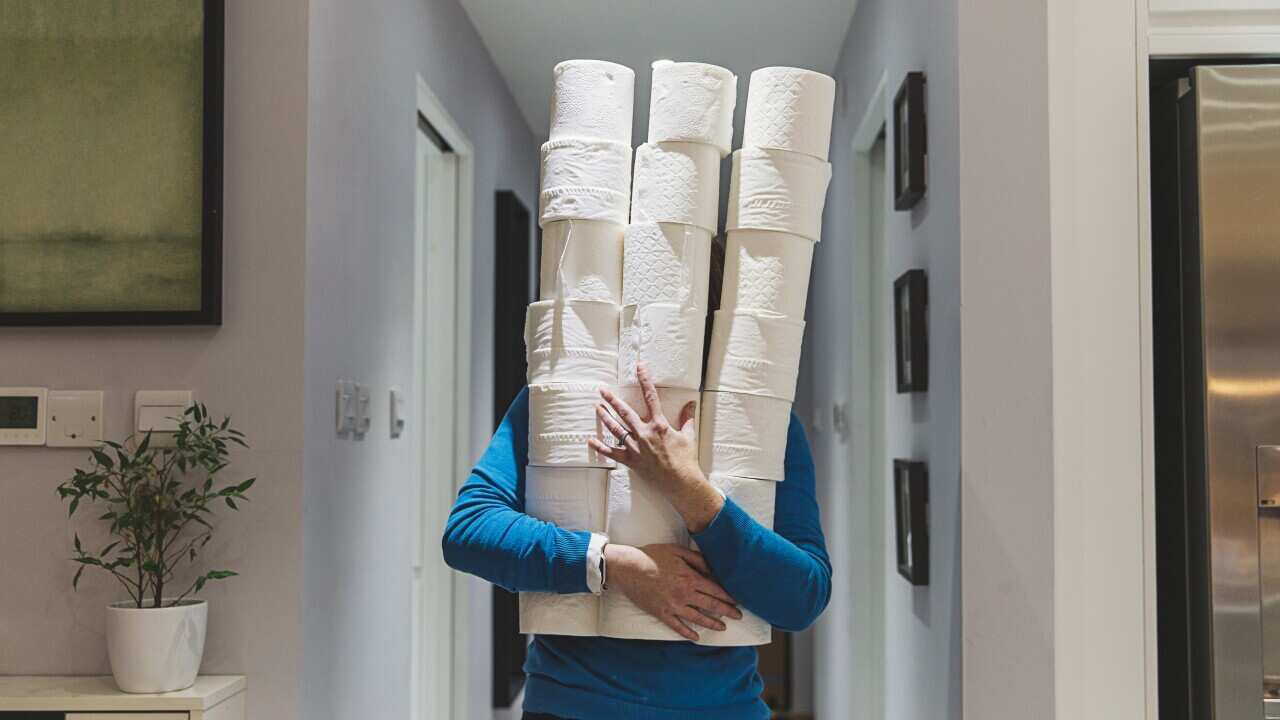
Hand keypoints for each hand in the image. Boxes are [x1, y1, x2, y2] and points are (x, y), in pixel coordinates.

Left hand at [589, 364, 701, 494]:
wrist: (681, 483)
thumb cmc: (686, 460)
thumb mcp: (689, 436)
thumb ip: (687, 418)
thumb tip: (690, 404)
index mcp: (659, 425)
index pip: (651, 397)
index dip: (645, 380)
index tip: (639, 367)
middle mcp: (644, 434)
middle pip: (625, 412)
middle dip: (612, 399)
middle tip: (602, 390)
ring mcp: (636, 448)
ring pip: (616, 429)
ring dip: (605, 417)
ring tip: (597, 408)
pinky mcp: (631, 461)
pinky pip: (612, 453)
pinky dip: (600, 446)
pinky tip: (591, 439)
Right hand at [605, 543, 742, 640]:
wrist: (628, 568)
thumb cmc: (653, 556)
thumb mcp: (678, 551)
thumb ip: (698, 560)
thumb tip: (713, 569)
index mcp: (690, 578)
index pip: (715, 590)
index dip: (728, 597)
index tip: (737, 602)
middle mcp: (684, 594)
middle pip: (711, 606)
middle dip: (727, 612)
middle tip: (739, 616)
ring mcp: (673, 606)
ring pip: (697, 619)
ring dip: (712, 624)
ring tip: (723, 628)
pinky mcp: (661, 613)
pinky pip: (677, 627)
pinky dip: (688, 634)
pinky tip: (696, 638)